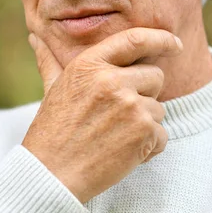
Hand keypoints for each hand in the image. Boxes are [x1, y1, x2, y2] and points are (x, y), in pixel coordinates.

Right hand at [22, 27, 181, 202]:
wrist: (52, 174)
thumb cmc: (51, 130)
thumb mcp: (52, 88)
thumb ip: (50, 60)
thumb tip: (36, 38)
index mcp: (90, 64)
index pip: (135, 39)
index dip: (161, 38)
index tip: (174, 44)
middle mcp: (112, 80)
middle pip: (155, 76)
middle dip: (145, 93)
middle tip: (119, 114)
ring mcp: (130, 106)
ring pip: (159, 108)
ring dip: (144, 123)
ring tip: (114, 135)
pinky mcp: (144, 133)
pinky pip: (162, 134)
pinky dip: (149, 146)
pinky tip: (122, 152)